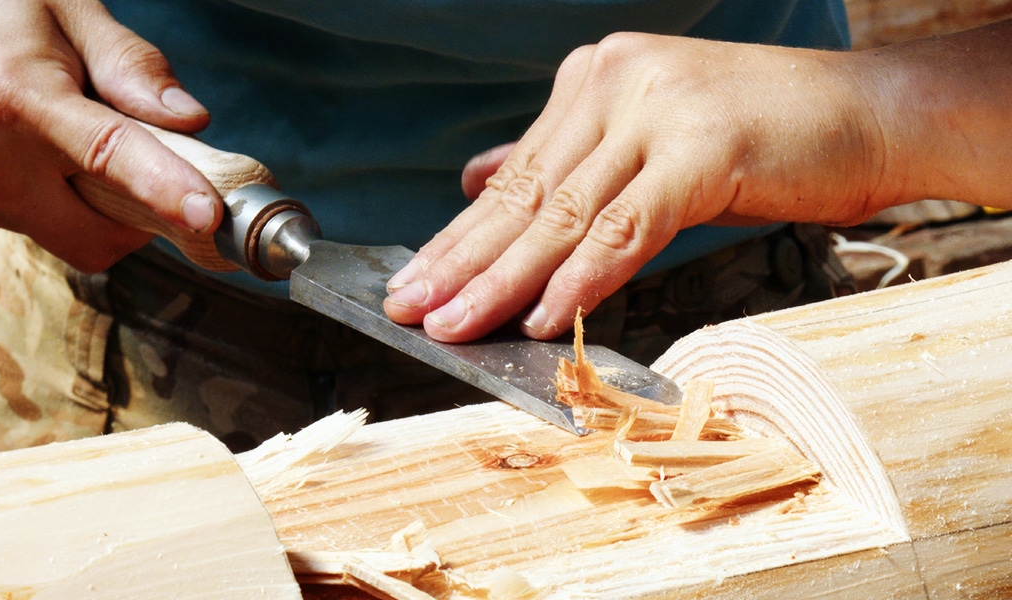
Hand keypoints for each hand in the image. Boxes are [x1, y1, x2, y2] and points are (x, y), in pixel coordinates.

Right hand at [0, 0, 219, 271]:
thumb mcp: (63, 5)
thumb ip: (129, 66)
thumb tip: (190, 120)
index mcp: (18, 101)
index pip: (109, 160)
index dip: (165, 192)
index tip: (206, 216)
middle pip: (97, 239)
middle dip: (138, 220)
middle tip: (153, 173)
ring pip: (64, 236)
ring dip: (89, 206)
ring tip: (66, 138)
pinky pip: (25, 226)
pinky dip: (47, 201)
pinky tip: (25, 150)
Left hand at [384, 32, 894, 341]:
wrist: (873, 114)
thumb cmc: (766, 139)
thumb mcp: (650, 146)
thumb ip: (567, 164)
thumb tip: (478, 177)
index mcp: (597, 81)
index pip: (514, 176)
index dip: (459, 236)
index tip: (413, 281)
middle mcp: (616, 83)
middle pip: (525, 195)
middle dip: (461, 261)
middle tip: (408, 308)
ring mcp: (659, 110)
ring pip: (565, 215)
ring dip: (502, 279)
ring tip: (454, 324)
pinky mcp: (706, 146)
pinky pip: (628, 226)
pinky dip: (583, 277)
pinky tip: (542, 315)